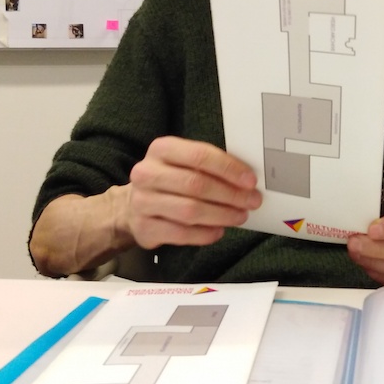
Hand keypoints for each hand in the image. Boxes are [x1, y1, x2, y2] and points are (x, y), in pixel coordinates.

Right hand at [123, 136, 260, 248]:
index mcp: (161, 149)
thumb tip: (246, 180)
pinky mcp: (143, 227)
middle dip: (230, 195)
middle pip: (196, 184)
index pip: (199, 155)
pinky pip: (180, 233)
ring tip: (239, 217)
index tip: (250, 181)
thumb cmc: (169, 181)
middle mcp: (147, 173)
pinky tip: (219, 231)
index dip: (229, 169)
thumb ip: (209, 166)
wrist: (132, 205)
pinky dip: (204, 234)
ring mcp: (142, 201)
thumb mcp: (183, 163)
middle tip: (251, 201)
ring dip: (221, 215)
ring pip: (189, 210)